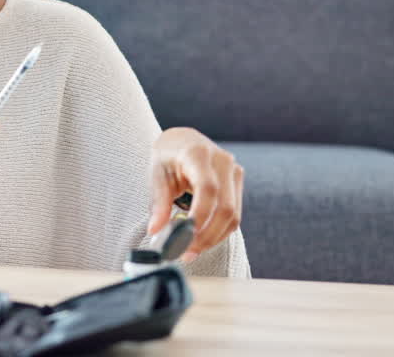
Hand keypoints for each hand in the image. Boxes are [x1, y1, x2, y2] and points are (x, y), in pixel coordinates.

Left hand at [148, 127, 243, 261]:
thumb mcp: (157, 175)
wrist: (183, 141)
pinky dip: (219, 231)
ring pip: (233, 215)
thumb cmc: (168, 157)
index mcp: (198, 154)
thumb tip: (154, 230)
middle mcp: (222, 161)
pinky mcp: (238, 183)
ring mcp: (234, 172)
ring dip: (214, 238)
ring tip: (192, 250)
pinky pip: (234, 214)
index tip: (184, 238)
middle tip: (187, 252)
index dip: (200, 216)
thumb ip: (158, 203)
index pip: (207, 189)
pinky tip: (202, 239)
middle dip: (207, 235)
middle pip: (225, 207)